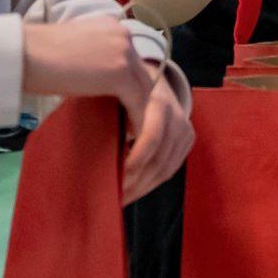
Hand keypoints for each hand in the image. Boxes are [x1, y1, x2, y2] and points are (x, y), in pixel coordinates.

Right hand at [23, 18, 153, 125]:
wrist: (20, 54)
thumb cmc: (33, 55)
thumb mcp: (73, 51)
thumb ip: (93, 59)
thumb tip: (99, 81)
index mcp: (111, 26)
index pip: (131, 59)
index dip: (130, 83)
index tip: (124, 103)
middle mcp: (123, 35)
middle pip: (142, 73)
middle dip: (139, 98)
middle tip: (132, 121)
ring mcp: (124, 53)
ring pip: (144, 88)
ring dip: (140, 111)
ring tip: (133, 132)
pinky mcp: (120, 73)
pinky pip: (137, 101)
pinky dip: (137, 119)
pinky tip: (131, 135)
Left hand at [121, 72, 191, 201]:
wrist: (153, 80)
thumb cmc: (123, 92)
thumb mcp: (115, 99)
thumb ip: (108, 121)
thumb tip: (89, 156)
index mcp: (157, 102)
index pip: (151, 138)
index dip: (133, 161)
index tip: (114, 178)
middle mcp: (177, 116)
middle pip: (159, 159)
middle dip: (136, 181)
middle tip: (114, 196)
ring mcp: (186, 129)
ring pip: (166, 168)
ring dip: (142, 187)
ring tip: (122, 197)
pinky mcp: (188, 139)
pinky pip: (171, 168)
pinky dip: (152, 182)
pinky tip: (135, 189)